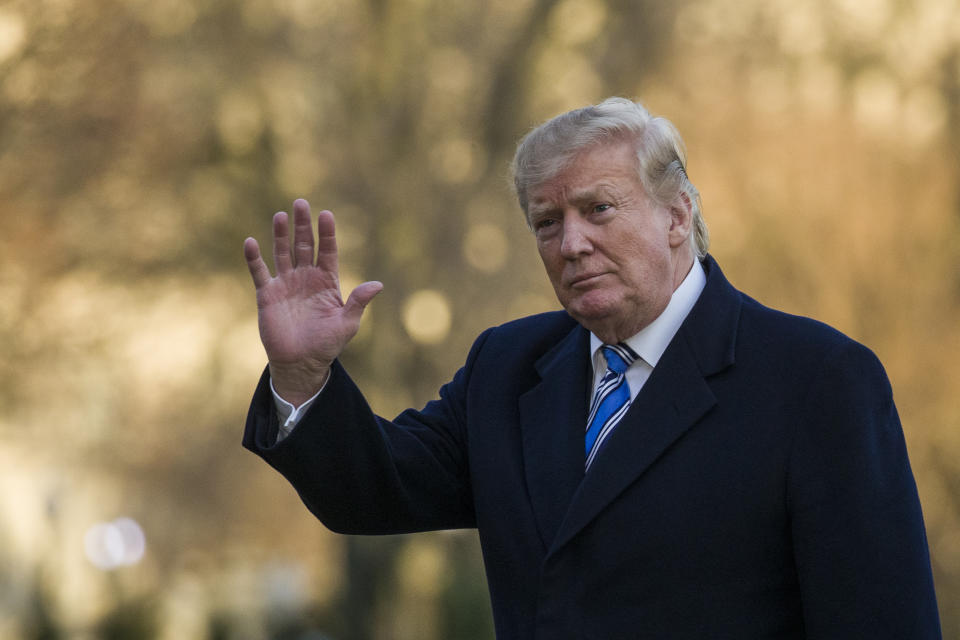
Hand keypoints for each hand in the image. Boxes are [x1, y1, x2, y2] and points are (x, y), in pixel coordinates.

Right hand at [244, 199, 381, 404]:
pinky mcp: (267, 295)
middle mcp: (305, 278)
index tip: (327, 215)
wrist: (301, 362)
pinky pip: (259, 272)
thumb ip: (359, 302)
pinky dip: (254, 258)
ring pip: (282, 252)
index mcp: (326, 282)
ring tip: (281, 215)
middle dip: (303, 225)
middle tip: (301, 203)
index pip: (327, 251)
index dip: (327, 233)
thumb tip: (378, 285)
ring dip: (280, 234)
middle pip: (304, 245)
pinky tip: (251, 242)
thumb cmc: (327, 344)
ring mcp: (286, 284)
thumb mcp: (347, 324)